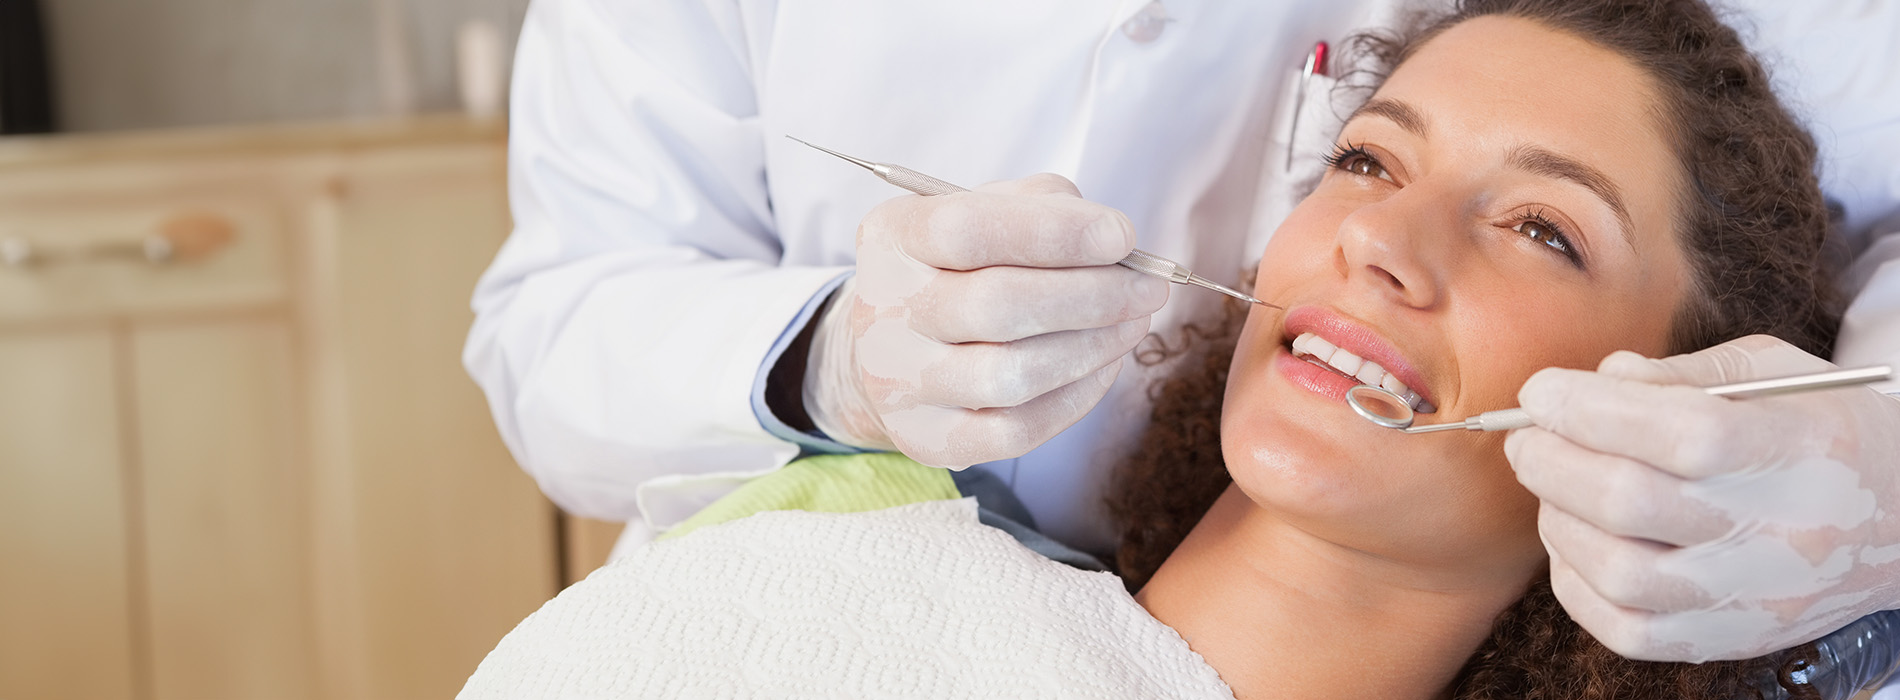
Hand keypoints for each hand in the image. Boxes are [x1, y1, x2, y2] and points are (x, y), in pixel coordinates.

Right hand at [803, 174, 1168, 468]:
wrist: (893, 348)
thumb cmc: (959, 268)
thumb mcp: (985, 212)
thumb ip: (1043, 208)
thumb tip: (1113, 243)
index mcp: (893, 238)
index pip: (966, 230)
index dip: (1054, 233)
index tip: (1122, 236)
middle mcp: (884, 312)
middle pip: (996, 306)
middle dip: (1092, 296)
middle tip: (1149, 289)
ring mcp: (900, 385)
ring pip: (1011, 375)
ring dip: (1092, 347)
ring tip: (1133, 323)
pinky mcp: (929, 441)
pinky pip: (1018, 431)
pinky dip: (1077, 397)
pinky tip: (1103, 365)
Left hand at [1506, 335, 1899, 661]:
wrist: (1899, 522)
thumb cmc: (1817, 431)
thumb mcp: (1771, 374)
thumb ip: (1678, 372)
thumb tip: (1595, 379)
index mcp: (1798, 450)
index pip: (1682, 431)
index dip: (1591, 408)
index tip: (1541, 390)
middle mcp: (1777, 532)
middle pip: (1630, 502)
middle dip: (1551, 460)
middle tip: (1526, 436)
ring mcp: (1751, 597)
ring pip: (1617, 571)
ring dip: (1557, 518)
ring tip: (1555, 485)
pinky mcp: (1727, 639)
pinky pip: (1623, 629)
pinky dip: (1575, 581)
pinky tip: (1576, 538)